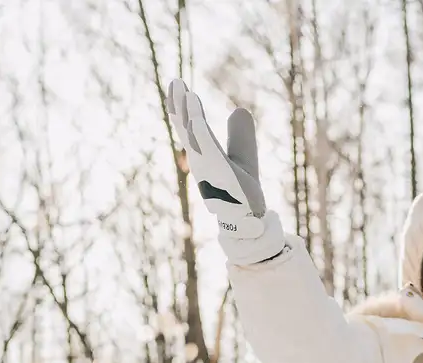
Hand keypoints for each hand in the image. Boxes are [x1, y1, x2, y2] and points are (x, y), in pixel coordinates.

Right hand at [166, 79, 286, 264]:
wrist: (248, 220)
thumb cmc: (241, 193)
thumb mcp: (242, 156)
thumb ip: (239, 135)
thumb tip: (239, 110)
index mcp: (203, 156)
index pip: (189, 127)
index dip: (181, 107)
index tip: (176, 84)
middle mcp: (201, 161)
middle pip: (186, 129)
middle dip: (179, 106)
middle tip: (175, 81)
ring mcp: (208, 167)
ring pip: (194, 136)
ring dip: (188, 113)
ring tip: (185, 90)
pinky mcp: (219, 173)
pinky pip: (207, 148)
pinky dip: (200, 130)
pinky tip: (196, 114)